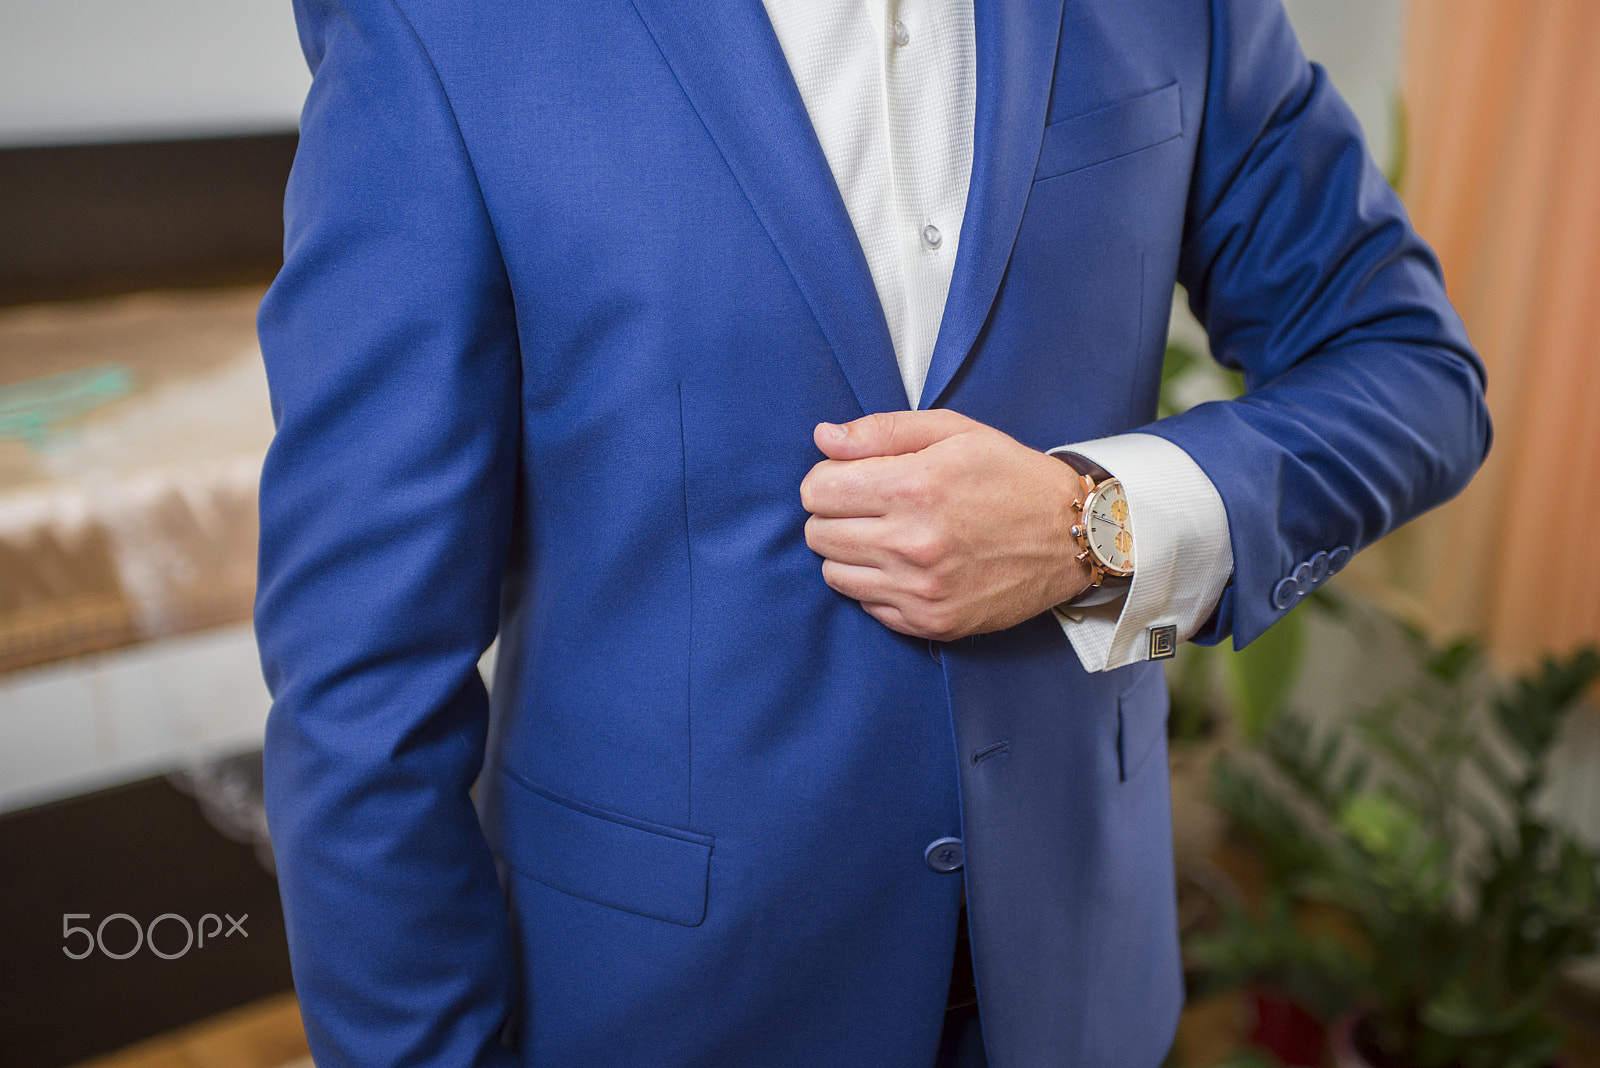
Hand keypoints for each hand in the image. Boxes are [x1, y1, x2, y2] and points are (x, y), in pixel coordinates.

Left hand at [800, 409, 1094, 640]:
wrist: (1074, 535)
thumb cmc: (1011, 476)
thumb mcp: (954, 430)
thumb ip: (881, 431)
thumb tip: (824, 439)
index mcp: (914, 488)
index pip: (816, 491)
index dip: (827, 479)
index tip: (851, 478)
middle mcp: (912, 544)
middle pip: (818, 534)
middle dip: (834, 514)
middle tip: (869, 505)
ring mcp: (921, 590)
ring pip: (835, 574)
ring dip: (850, 551)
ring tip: (887, 534)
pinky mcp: (932, 622)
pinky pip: (867, 605)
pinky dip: (876, 584)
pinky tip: (907, 565)